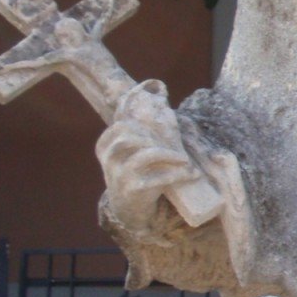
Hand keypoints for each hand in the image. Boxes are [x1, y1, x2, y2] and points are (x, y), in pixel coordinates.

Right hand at [96, 80, 209, 233]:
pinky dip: (177, 175)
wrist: (129, 211)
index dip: (141, 125)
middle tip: (171, 144)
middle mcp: (109, 161)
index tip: (157, 133)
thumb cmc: (135, 172)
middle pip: (128, 136)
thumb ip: (139, 127)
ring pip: (144, 155)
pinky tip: (191, 174)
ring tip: (184, 160)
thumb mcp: (130, 151)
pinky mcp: (134, 191)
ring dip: (169, 155)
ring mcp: (119, 177)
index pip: (119, 126)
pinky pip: (157, 178)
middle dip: (153, 137)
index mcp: (105, 146)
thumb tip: (157, 86)